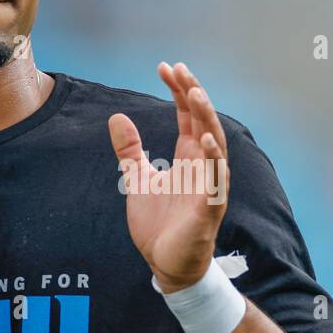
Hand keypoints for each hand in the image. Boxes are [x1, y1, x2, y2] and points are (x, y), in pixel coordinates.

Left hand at [108, 62, 229, 292]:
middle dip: (193, 94)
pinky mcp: (209, 208)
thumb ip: (130, 150)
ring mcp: (209, 185)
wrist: (165, 264)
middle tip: (180, 70)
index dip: (179, 91)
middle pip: (203, 121)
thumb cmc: (159, 223)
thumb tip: (117, 117)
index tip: (166, 67)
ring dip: (206, 119)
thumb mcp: (137, 179)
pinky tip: (206, 140)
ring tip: (195, 94)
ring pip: (215, 145)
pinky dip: (214, 159)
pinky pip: (216, 180)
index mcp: (189, 157)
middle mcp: (203, 166)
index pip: (187, 115)